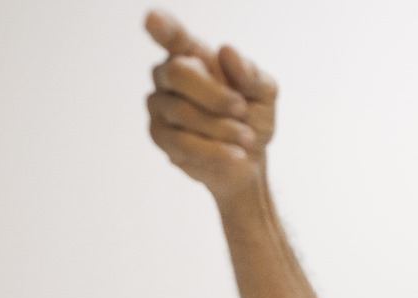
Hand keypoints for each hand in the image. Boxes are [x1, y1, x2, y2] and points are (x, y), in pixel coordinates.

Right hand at [144, 10, 276, 198]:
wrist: (248, 158)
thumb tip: (227, 51)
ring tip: (247, 138)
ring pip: (183, 112)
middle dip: (215, 95)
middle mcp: (168, 75)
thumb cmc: (252, 117)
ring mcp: (159, 104)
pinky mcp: (159, 136)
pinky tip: (236, 155)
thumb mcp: (264, 94)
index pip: (172, 35)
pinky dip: (215, 149)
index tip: (153, 18)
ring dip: (222, 128)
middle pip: (178, 73)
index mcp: (192, 54)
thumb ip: (251, 73)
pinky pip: (182, 142)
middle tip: (242, 110)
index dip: (162, 26)